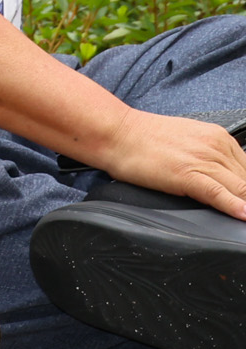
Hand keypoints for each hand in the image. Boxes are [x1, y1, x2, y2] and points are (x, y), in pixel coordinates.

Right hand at [93, 107, 245, 219]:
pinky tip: (242, 215)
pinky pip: (218, 193)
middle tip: (244, 210)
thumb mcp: (186, 140)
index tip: (244, 200)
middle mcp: (216, 145)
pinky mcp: (187, 174)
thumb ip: (208, 155)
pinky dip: (234, 206)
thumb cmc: (143, 138)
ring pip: (241, 188)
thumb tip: (221, 178)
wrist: (116, 133)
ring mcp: (203, 159)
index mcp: (218, 137)